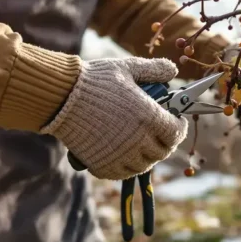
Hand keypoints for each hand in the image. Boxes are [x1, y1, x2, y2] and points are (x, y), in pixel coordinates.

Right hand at [41, 57, 187, 179]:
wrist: (61, 97)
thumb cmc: (95, 80)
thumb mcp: (128, 68)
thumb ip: (153, 70)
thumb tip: (173, 70)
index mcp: (148, 117)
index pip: (176, 133)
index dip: (180, 127)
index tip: (177, 120)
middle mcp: (137, 140)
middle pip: (162, 152)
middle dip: (165, 141)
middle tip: (159, 132)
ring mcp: (119, 155)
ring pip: (144, 165)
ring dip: (146, 156)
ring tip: (141, 144)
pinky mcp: (102, 164)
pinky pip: (122, 173)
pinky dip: (126, 167)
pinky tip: (123, 154)